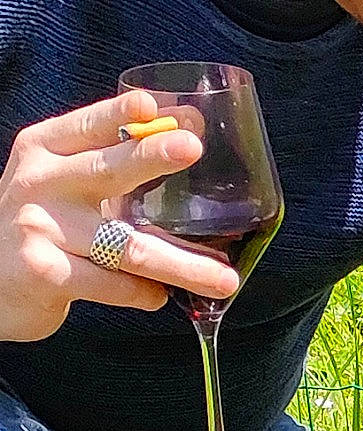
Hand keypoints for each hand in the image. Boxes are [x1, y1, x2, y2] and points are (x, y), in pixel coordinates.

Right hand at [0, 90, 240, 343]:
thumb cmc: (42, 228)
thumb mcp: (61, 185)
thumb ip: (109, 166)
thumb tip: (184, 138)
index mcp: (44, 150)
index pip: (88, 125)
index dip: (120, 113)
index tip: (153, 104)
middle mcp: (40, 182)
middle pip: (108, 169)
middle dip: (152, 156)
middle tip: (192, 148)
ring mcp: (40, 227)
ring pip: (127, 245)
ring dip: (183, 265)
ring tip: (225, 279)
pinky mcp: (46, 273)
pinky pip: (115, 285)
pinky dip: (146, 294)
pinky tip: (157, 295)